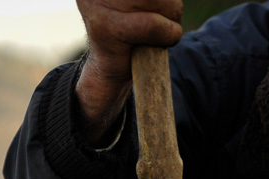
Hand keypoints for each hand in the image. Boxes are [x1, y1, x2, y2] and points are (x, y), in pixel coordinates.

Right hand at [74, 0, 182, 141]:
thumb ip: (149, 0)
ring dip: (171, 19)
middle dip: (168, 4)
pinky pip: (149, 25)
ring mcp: (96, 7)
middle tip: (159, 22)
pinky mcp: (104, 29)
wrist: (104, 81)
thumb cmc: (129, 37)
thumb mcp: (140, 7)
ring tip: (154, 33)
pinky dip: (166, 34)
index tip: (157, 9)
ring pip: (158, 1)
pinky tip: (161, 43)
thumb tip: (172, 0)